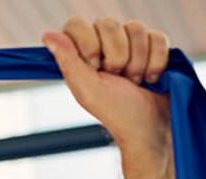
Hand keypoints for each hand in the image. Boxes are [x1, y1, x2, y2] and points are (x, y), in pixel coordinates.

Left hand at [42, 16, 170, 156]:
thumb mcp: (87, 89)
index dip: (88, 43)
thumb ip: (68, 61)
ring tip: (135, 81)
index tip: (95, 67)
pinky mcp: (155, 47)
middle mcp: (104, 44)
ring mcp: (131, 44)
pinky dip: (157, 61)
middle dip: (117, 57)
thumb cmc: (116, 113)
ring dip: (138, 61)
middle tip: (118, 79)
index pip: (77, 24)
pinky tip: (152, 78)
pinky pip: (158, 37)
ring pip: (136, 28)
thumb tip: (47, 36)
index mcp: (82, 53)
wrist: (149, 128)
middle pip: (109, 24)